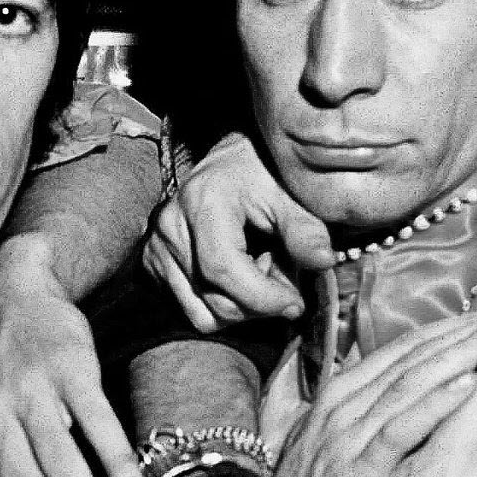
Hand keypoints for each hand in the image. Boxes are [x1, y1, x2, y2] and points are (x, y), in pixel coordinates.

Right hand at [143, 132, 332, 330]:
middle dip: (258, 302)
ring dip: (240, 307)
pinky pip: (192, 309)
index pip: (223, 268)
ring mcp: (158, 247)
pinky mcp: (154, 263)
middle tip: (283, 274)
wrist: (230, 161)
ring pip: (203, 314)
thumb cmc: (262, 174)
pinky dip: (222, 304)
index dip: (263, 297)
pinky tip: (239, 276)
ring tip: (258, 272)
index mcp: (202, 202)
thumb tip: (322, 262)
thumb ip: (306, 229)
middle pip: (214, 299)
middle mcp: (170, 226)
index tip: (295, 304)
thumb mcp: (290, 194)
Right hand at [274, 309, 476, 476]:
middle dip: (471, 331)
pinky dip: (434, 404)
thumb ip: (360, 418)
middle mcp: (343, 406)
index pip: (406, 348)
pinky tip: (470, 386)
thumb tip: (391, 393)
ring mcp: (346, 437)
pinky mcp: (353, 473)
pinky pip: (399, 430)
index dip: (455, 327)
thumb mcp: (328, 452)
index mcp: (341, 395)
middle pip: (416, 355)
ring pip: (412, 381)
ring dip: (463, 353)